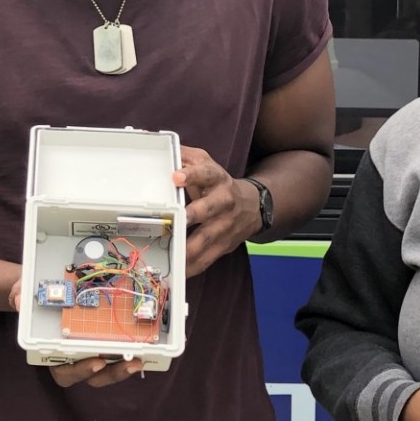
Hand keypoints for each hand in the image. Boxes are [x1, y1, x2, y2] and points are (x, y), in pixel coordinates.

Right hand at [8, 273, 146, 386]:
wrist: (40, 291)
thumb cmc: (30, 298)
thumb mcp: (20, 292)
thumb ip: (19, 296)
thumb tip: (21, 301)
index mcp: (51, 355)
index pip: (65, 373)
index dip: (80, 371)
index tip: (95, 361)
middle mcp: (72, 359)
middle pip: (93, 377)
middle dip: (113, 373)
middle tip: (130, 364)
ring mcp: (89, 353)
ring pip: (108, 371)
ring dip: (125, 367)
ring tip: (141, 359)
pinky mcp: (104, 344)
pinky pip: (117, 356)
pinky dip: (130, 353)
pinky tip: (146, 347)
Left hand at [175, 148, 259, 276]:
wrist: (253, 207)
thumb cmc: (219, 184)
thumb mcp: (206, 164)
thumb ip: (186, 156)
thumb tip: (166, 148)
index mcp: (216, 178)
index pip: (205, 173)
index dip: (191, 175)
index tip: (176, 176)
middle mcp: (223, 201)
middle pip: (208, 208)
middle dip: (193, 214)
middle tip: (178, 219)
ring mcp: (224, 225)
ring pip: (207, 238)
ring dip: (189, 248)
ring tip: (173, 255)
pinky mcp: (224, 245)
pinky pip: (207, 258)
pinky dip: (193, 266)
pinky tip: (179, 272)